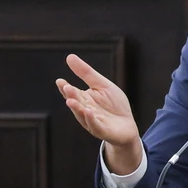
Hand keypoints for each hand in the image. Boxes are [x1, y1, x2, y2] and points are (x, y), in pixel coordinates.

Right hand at [56, 54, 140, 173]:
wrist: (127, 126)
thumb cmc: (114, 105)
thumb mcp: (102, 85)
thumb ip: (86, 73)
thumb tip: (69, 56)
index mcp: (84, 99)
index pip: (72, 92)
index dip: (65, 88)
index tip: (60, 81)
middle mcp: (85, 110)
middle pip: (77, 102)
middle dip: (71, 96)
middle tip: (66, 88)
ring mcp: (93, 122)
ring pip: (82, 115)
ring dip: (77, 108)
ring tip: (71, 101)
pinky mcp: (102, 131)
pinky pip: (95, 126)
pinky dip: (91, 119)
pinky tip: (88, 111)